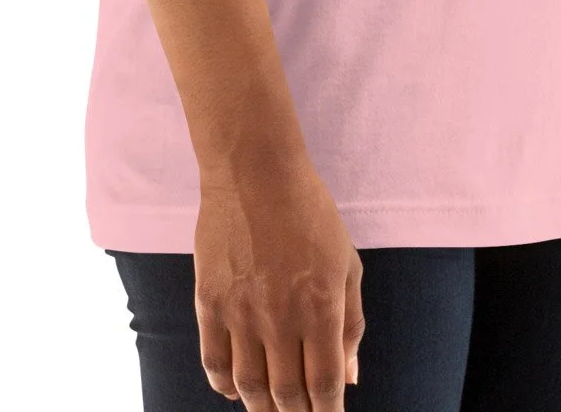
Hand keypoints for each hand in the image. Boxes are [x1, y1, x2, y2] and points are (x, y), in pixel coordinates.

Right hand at [193, 152, 364, 408]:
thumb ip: (351, 323)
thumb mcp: (347, 263)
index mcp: (321, 308)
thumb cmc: (310, 213)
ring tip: (270, 410)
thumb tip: (351, 377)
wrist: (255, 173)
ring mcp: (241, 312)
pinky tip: (233, 391)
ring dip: (261, 407)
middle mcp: (280, 318)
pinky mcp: (210, 301)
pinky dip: (224, 385)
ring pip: (249, 386)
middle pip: (287, 393)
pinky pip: (214, 361)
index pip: (324, 385)